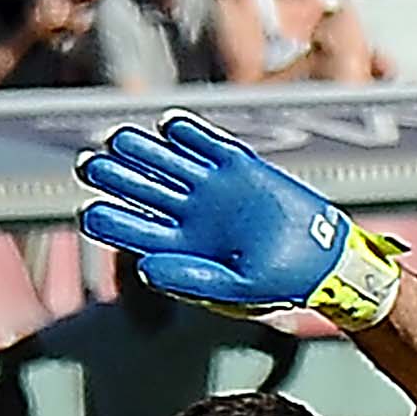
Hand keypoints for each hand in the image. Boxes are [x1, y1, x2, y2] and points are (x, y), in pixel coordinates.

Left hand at [79, 109, 367, 319]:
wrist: (326, 259)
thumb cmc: (280, 282)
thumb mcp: (235, 290)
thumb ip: (191, 280)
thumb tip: (145, 268)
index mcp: (181, 247)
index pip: (134, 230)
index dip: (110, 220)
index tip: (90, 212)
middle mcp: (190, 214)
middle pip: (142, 189)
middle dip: (116, 177)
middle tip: (90, 165)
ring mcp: (214, 189)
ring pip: (169, 163)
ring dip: (144, 151)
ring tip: (119, 139)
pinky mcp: (241, 169)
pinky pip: (209, 145)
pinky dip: (190, 134)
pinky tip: (170, 125)